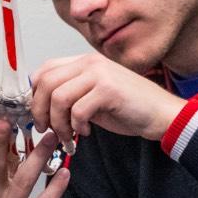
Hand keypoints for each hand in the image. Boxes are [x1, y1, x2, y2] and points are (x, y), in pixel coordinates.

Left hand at [28, 52, 184, 144]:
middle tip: (46, 129)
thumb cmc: (129, 108)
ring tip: (67, 135)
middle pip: (46, 82)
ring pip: (59, 97)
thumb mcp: (94, 96)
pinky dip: (76, 126)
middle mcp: (90, 63)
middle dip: (40, 110)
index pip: (45, 70)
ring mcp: (100, 74)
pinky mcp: (109, 90)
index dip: (35, 94)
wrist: (162, 114)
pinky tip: (85, 132)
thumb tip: (42, 106)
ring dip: (58, 123)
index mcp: (84, 62)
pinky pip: (78, 109)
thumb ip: (71, 94)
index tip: (38, 114)